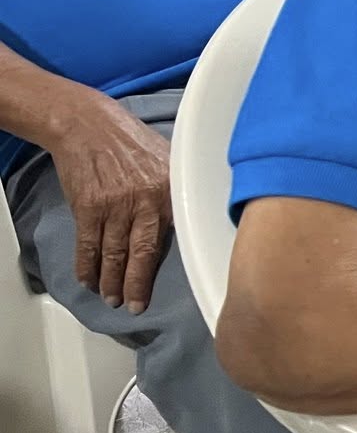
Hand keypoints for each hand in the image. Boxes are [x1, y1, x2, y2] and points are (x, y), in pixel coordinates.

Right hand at [44, 92, 172, 312]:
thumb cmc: (133, 143)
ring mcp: (116, 206)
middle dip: (136, 285)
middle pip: (142, 254)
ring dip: (110, 281)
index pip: (176, 237)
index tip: (170, 281)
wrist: (91, 126)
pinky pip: (89, 245)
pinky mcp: (89, 207)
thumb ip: (179, 193)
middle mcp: (147, 201)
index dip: (172, 265)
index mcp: (173, 190)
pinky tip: (88, 279)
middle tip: (133, 306)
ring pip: (113, 255)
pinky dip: (86, 266)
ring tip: (111, 298)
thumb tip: (193, 220)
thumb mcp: (169, 162)